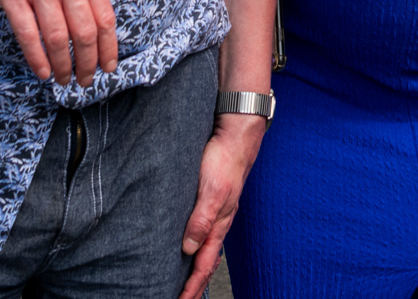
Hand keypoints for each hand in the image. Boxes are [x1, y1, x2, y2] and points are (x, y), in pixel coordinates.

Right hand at [0, 0, 118, 85]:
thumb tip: (98, 25)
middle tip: (86, 81)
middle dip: (88, 64)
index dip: (109, 49)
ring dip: (63, 66)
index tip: (109, 67)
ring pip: (58, 39)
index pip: (105, 19)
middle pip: (85, 34)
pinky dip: (37, 58)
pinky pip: (29, 35)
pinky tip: (42, 72)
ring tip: (63, 80)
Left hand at [178, 117, 263, 298]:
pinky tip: (187, 246)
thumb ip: (201, 220)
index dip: (191, 288)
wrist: (236, 134)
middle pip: (205, 263)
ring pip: (203, 249)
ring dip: (193, 269)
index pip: (203, 266)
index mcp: (219, 224)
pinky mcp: (209, 200)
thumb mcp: (212, 192)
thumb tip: (188, 249)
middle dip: (193, 285)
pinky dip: (194, 247)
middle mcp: (217, 222)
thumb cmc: (225, 159)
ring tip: (182, 283)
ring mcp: (215, 212)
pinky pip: (201, 231)